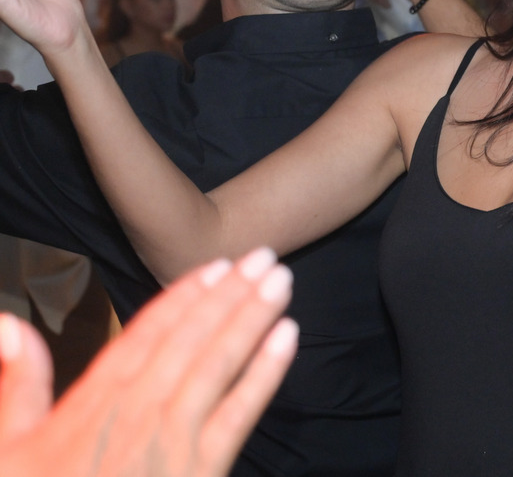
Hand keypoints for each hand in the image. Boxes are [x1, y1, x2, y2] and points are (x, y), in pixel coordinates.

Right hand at [0, 248, 297, 476]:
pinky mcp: (202, 469)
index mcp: (94, 401)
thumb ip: (17, 382)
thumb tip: (6, 324)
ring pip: (219, 363)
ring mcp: (173, 440)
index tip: (216, 266)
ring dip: (252, 318)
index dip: (185, 296)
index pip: (147, 333)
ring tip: (280, 282)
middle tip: (264, 256)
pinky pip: (241, 412)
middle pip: (192, 338)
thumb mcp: (8, 447)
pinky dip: (266, 372)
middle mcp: (138, 411)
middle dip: (231, 294)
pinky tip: (287, 338)